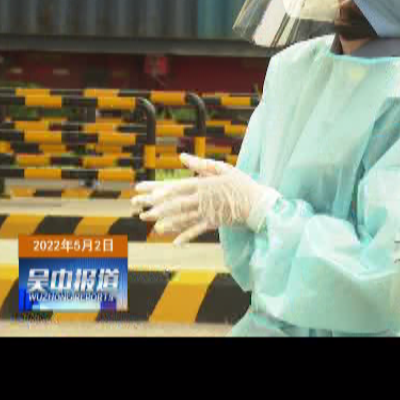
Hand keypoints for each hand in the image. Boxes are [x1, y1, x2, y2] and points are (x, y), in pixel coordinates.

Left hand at [131, 154, 279, 244]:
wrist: (259, 204)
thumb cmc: (242, 184)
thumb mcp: (223, 169)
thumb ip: (201, 164)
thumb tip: (183, 157)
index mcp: (203, 184)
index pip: (178, 187)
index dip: (160, 190)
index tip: (145, 193)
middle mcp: (202, 199)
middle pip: (176, 203)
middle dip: (156, 207)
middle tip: (140, 211)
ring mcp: (207, 212)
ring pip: (183, 217)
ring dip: (167, 222)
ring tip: (153, 226)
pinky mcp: (213, 223)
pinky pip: (197, 230)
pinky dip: (186, 236)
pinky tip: (174, 242)